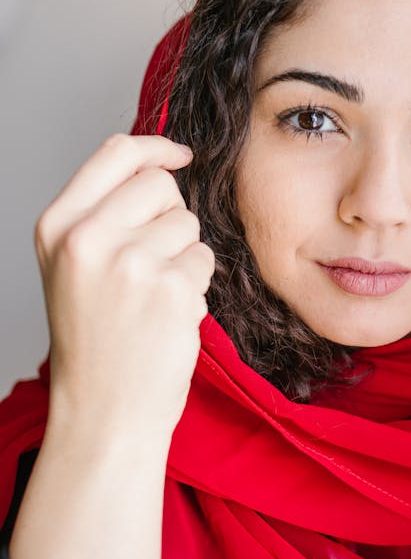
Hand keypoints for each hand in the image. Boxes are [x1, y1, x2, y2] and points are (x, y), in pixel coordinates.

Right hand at [34, 133, 214, 442]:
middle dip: (171, 216)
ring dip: (183, 257)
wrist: (104, 410)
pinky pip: (204, 260)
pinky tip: (168, 316)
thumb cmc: (95, 340)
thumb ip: (105, 212)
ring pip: (188, 224)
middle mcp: (88, 237)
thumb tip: (162, 164)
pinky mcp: (171, 288)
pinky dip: (195, 287)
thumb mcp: (75, 266)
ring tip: (153, 297)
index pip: (115, 153)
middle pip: (160, 185)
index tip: (181, 155)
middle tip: (152, 263)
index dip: (156, 147)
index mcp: (58, 225)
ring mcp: (130, 262)